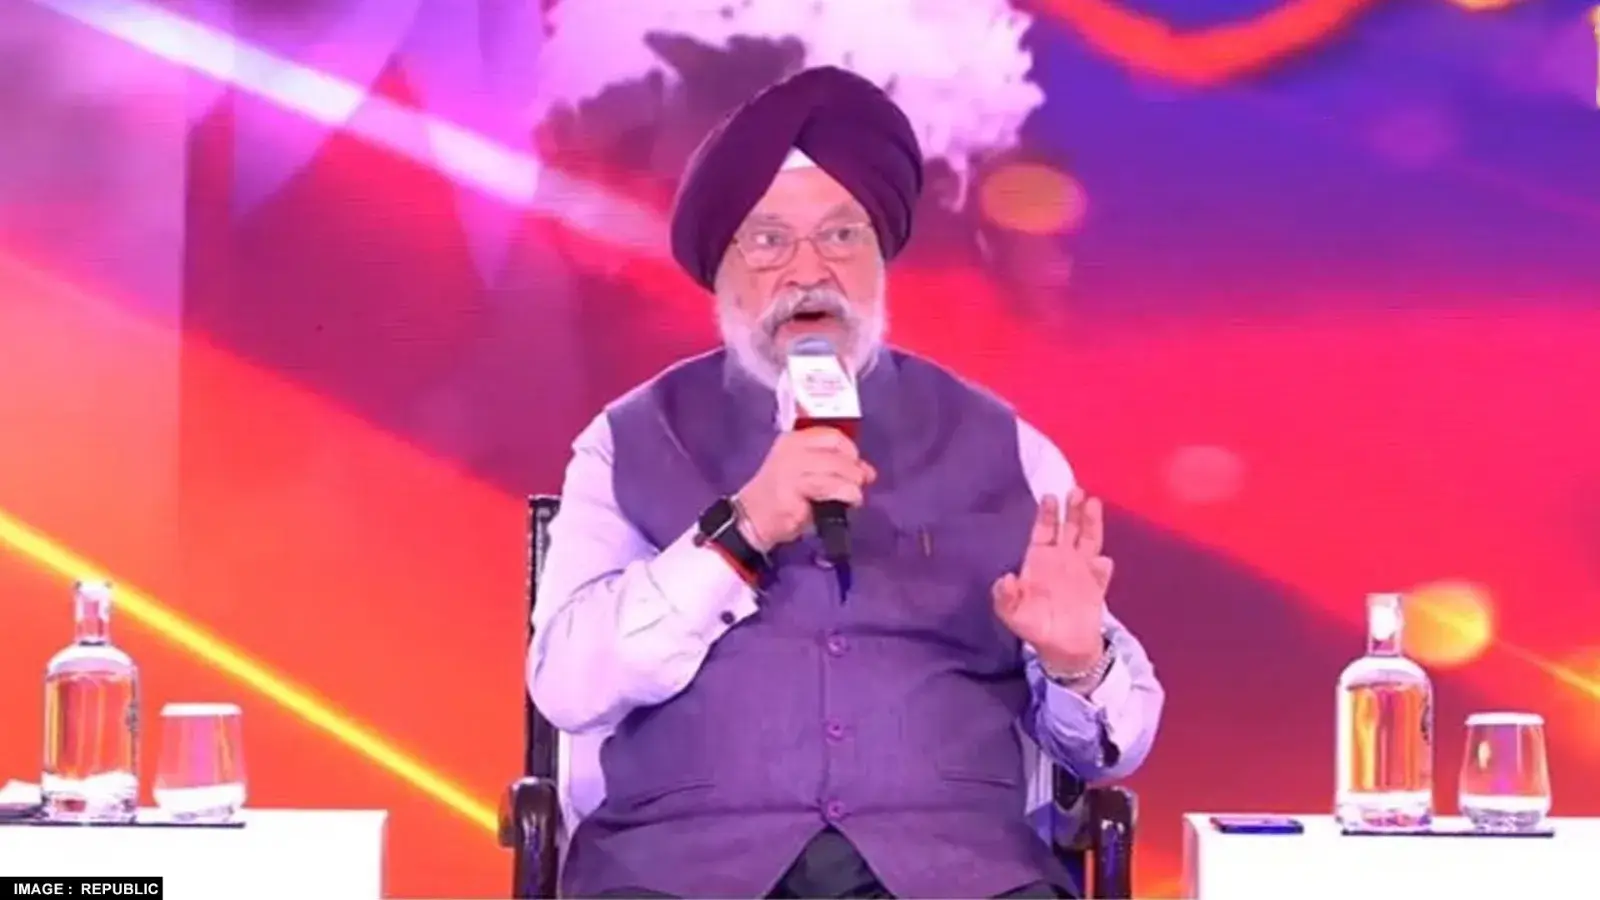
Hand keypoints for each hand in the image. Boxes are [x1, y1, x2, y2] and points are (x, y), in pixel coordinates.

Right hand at [735, 428, 876, 551]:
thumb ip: (836, 468)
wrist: (752, 518)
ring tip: (853, 498)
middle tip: (857, 486)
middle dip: (855, 472)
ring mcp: (790, 470)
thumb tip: (869, 471)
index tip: (856, 467)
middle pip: (838, 454)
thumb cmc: (782, 496)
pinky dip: (844, 497)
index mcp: (793, 440)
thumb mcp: (807, 473)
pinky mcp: (793, 492)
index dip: (851, 451)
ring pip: (837, 470)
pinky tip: (844, 506)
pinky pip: (830, 489)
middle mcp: (791, 451)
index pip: (833, 436)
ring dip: (852, 487)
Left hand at [992, 489, 1114, 674]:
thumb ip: (1004, 597)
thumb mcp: (1011, 613)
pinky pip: (1101, 574)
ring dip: (1091, 523)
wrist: (1062, 648)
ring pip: (1089, 540)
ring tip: (1093, 503)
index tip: (1050, 497)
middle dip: (1072, 510)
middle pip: (1069, 528)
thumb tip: (1005, 578)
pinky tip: (1102, 563)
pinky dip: (1101, 568)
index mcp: (1040, 560)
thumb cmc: (1034, 625)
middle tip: (1075, 490)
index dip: (1047, 515)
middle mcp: (1062, 558)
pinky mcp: (1097, 586)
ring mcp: (1082, 570)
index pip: (1044, 531)